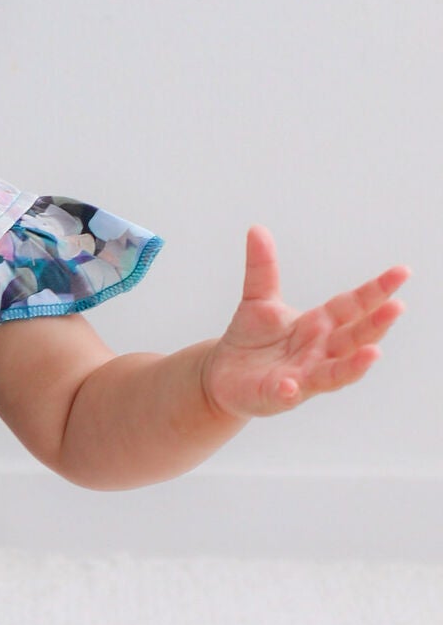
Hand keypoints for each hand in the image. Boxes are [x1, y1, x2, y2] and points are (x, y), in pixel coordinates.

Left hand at [200, 225, 409, 419]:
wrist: (223, 375)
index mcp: (321, 324)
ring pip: (335, 373)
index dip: (377, 290)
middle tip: (397, 307)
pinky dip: (290, 390)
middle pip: (354, 338)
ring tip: (372, 353)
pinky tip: (291, 385)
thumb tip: (256, 229)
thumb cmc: (250, 339)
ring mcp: (303, 376)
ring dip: (354, 365)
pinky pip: (286, 394)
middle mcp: (320, 351)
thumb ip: (262, 268)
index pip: (354, 305)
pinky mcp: (276, 395)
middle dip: (376, 325)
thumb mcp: (257, 299)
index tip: (402, 272)